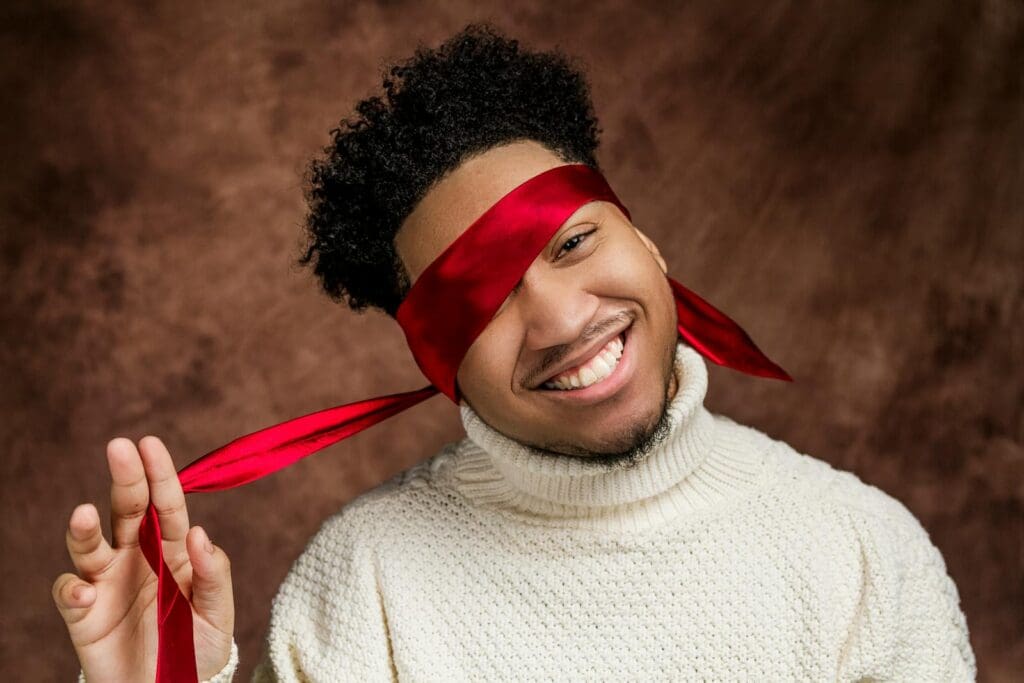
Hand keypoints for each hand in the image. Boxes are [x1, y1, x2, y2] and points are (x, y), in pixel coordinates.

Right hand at [53, 436, 233, 680]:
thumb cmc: (196, 646)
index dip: (160, 474)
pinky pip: (71, 593)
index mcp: (174, 549)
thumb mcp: (218, 612)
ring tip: (84, 513)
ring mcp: (107, 582)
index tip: (149, 444)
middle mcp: (137, 556)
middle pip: (127, 510)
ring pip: (90, 544)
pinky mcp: (83, 613)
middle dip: (125, 478)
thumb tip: (200, 532)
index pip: (168, 504)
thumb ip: (213, 574)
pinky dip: (73, 590)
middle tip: (119, 447)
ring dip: (83, 528)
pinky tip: (85, 593)